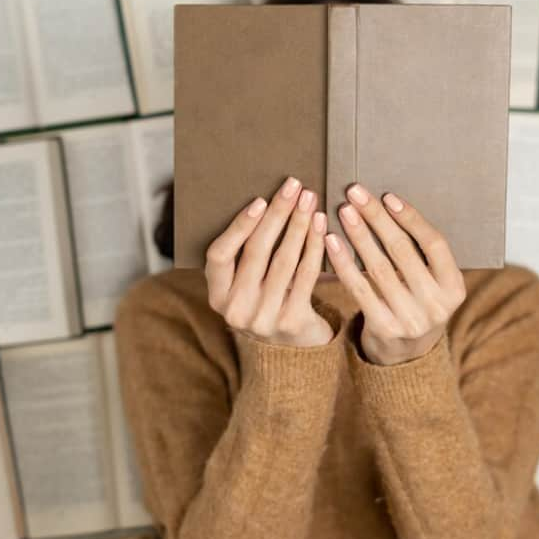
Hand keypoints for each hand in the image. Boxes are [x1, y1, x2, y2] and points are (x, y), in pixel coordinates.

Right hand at [205, 176, 332, 346]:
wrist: (294, 351)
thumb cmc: (268, 303)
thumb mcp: (246, 287)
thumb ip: (246, 258)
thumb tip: (266, 202)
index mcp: (218, 297)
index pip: (218, 255)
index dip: (238, 226)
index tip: (259, 200)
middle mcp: (236, 309)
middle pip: (256, 252)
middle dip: (277, 214)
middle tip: (293, 187)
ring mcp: (264, 318)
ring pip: (284, 260)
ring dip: (298, 225)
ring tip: (310, 200)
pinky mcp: (293, 321)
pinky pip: (306, 275)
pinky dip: (314, 246)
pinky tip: (321, 227)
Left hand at [324, 184, 465, 365]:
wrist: (406, 356)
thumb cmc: (416, 303)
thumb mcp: (433, 284)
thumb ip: (421, 254)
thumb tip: (387, 204)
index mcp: (455, 288)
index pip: (435, 244)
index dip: (411, 218)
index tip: (388, 196)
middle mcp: (437, 305)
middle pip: (403, 251)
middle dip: (376, 218)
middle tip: (355, 193)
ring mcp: (410, 319)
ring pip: (378, 267)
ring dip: (358, 235)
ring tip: (343, 211)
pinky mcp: (383, 329)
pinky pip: (359, 288)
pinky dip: (343, 262)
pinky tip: (331, 241)